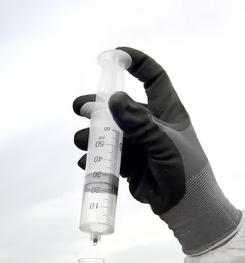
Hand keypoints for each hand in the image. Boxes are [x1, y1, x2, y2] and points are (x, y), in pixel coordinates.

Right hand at [73, 47, 241, 255]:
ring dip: (92, 136)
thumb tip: (113, 100)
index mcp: (167, 111)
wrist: (186, 206)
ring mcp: (139, 145)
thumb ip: (139, 122)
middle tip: (77, 108)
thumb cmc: (184, 169)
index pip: (153, 78)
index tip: (115, 56)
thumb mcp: (164, 143)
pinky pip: (108, 156)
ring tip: (80, 142)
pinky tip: (86, 162)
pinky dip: (95, 159)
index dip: (137, 63)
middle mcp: (151, 124)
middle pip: (120, 107)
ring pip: (110, 133)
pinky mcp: (131, 164)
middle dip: (97, 106)